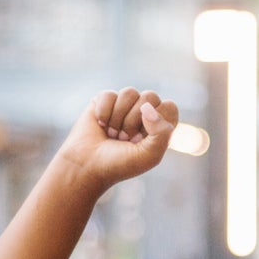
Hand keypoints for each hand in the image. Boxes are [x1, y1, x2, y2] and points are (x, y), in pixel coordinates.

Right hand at [59, 87, 179, 189]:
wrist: (88, 165)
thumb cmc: (121, 164)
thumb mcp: (150, 155)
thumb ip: (161, 133)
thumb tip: (148, 107)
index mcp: (160, 125)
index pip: (170, 107)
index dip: (157, 120)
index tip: (143, 139)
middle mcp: (144, 113)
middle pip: (150, 96)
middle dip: (135, 120)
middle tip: (125, 138)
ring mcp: (125, 105)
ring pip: (129, 92)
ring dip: (118, 117)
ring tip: (113, 134)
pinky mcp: (104, 100)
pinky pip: (109, 94)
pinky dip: (103, 112)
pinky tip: (101, 125)